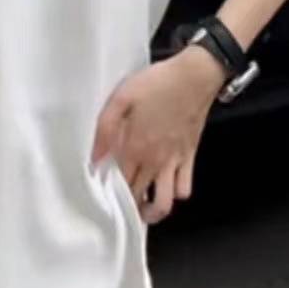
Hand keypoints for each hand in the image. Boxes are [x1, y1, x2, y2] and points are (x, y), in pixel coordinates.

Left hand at [88, 48, 225, 223]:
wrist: (194, 77)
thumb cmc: (155, 84)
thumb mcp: (121, 98)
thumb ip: (105, 128)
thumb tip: (94, 157)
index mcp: (135, 148)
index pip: (119, 184)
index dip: (108, 192)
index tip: (99, 189)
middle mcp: (155, 162)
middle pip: (139, 197)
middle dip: (126, 204)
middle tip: (117, 199)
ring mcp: (174, 163)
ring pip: (165, 203)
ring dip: (152, 209)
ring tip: (141, 204)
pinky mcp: (190, 158)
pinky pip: (185, 189)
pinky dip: (176, 193)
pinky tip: (165, 184)